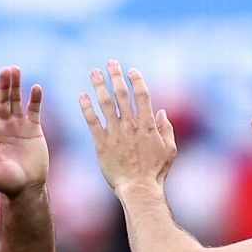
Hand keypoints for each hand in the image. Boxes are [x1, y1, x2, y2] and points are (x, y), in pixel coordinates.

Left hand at [0, 67, 47, 197]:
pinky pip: (34, 110)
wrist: (27, 188)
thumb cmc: (5, 183)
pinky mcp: (34, 128)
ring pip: (16, 101)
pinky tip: (36, 87)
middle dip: (3, 86)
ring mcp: (18, 126)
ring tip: (16, 69)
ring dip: (16, 86)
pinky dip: (35, 99)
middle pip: (2, 101)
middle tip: (5, 70)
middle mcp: (3, 126)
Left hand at [79, 60, 176, 194]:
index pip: (141, 95)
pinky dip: (86, 106)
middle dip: (115, 75)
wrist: (138, 188)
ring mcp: (115, 132)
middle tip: (110, 63)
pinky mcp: (101, 142)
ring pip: (105, 102)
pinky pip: (92, 120)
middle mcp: (130, 124)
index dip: (136, 80)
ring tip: (94, 72)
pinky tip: (81, 95)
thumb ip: (166, 129)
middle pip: (121, 93)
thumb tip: (161, 111)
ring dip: (99, 85)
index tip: (131, 70)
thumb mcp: (170, 150)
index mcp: (147, 124)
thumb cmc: (155, 172)